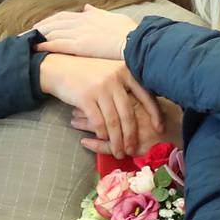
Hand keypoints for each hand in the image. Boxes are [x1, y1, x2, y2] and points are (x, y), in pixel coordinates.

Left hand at [35, 5, 136, 61]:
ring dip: (38, 36)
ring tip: (25, 41)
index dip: (51, 20)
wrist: (137, 42)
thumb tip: (88, 6)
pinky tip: (36, 47)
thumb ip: (99, 12)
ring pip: (53, 31)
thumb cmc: (130, 33)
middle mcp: (82, 21)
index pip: (64, 16)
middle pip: (54, 22)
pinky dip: (46, 44)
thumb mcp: (115, 17)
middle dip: (40, 27)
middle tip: (26, 33)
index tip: (41, 25)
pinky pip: (58, 43)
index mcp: (90, 16)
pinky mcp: (80, 44)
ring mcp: (80, 32)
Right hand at [39, 54, 159, 157]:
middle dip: (132, 135)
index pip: (146, 95)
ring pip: (114, 121)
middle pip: (129, 113)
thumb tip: (146, 106)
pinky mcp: (85, 97)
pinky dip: (102, 134)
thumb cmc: (89, 73)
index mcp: (126, 71)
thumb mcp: (111, 72)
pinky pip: (98, 122)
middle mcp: (115, 78)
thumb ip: (127, 84)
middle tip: (134, 149)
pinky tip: (103, 140)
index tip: (159, 129)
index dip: (155, 113)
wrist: (60, 68)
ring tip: (119, 152)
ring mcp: (100, 88)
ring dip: (117, 140)